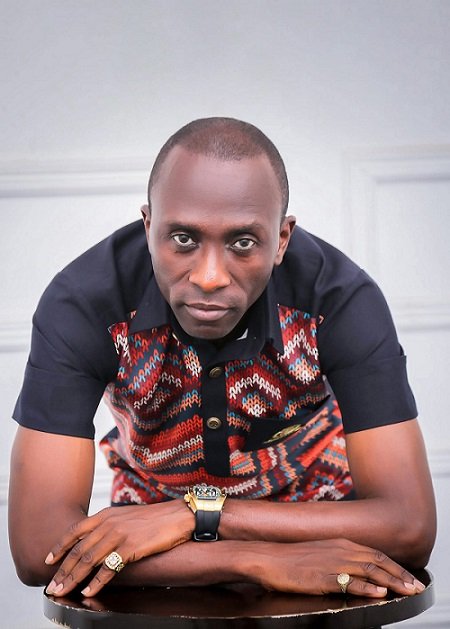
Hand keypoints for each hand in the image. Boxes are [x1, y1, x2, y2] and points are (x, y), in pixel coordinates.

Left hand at [45, 500, 193, 596]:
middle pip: (79, 550)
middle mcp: (109, 524)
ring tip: (63, 592)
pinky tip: (89, 591)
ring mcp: (119, 535)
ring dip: (73, 579)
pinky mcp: (131, 548)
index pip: (75, 531)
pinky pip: (108, 569)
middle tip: (52, 586)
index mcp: (106, 514)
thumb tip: (94, 540)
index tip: (49, 560)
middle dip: (63, 571)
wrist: (178, 516)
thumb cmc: (155, 518)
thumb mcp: (126, 516)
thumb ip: (109, 525)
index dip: (60, 547)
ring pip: (89, 561)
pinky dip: (96, 582)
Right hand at [245, 538, 425, 597]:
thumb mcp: (320, 552)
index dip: (395, 566)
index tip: (409, 577)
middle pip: (378, 561)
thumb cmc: (292, 557)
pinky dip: (367, 588)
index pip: (375, 554)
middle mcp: (341, 549)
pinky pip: (349, 583)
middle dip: (400, 574)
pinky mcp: (323, 577)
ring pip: (369, 571)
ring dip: (391, 581)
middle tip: (416, 586)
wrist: (267, 557)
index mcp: (341, 542)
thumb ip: (339, 556)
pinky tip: (379, 593)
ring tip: (407, 590)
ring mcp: (332, 562)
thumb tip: (356, 567)